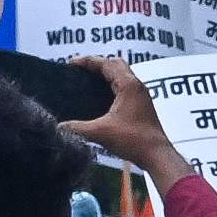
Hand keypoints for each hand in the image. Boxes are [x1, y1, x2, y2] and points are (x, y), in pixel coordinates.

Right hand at [61, 57, 182, 186]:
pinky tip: (103, 98)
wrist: (156, 155)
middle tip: (81, 70)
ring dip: (107, 74)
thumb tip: (60, 127)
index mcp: (128, 85)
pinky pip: (126, 87)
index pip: (107, 64)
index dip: (88, 61)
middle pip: (116, 65)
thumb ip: (77, 128)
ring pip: (123, 75)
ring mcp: (141, 95)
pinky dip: (113, 85)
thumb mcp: (100, 132)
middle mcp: (137, 86)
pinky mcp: (142, 106)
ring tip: (89, 80)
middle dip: (98, 64)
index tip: (72, 63)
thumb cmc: (133, 140)